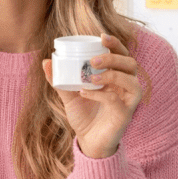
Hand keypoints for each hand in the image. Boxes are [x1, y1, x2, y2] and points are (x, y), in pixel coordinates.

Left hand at [42, 34, 141, 158]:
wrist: (88, 142)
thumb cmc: (84, 116)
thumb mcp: (68, 96)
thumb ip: (59, 80)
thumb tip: (46, 61)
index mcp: (117, 77)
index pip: (122, 55)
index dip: (115, 43)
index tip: (101, 36)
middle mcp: (126, 86)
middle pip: (131, 64)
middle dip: (113, 57)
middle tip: (93, 60)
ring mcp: (128, 101)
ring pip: (131, 81)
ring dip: (112, 74)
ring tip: (91, 77)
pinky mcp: (125, 115)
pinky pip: (117, 101)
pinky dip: (100, 94)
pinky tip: (84, 93)